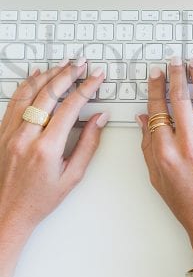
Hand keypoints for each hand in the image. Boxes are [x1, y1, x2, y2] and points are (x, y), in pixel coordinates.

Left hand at [0, 61, 107, 240]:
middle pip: (48, 94)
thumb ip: (88, 144)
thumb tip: (99, 118)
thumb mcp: (72, 176)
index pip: (70, 107)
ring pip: (29, 93)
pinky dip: (27, 85)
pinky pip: (14, 101)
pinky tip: (38, 76)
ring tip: (63, 65)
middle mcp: (25, 137)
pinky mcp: (2, 133)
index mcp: (46, 149)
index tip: (97, 77)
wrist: (7, 212)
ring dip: (48, 75)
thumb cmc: (39, 199)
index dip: (86, 88)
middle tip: (81, 64)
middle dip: (68, 74)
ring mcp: (10, 133)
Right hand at [138, 58, 192, 268]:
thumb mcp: (156, 177)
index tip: (155, 73)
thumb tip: (143, 118)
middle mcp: (187, 143)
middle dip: (175, 74)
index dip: (155, 87)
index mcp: (165, 151)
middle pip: (179, 98)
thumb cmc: (186, 203)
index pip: (157, 109)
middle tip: (174, 59)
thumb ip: (147, 145)